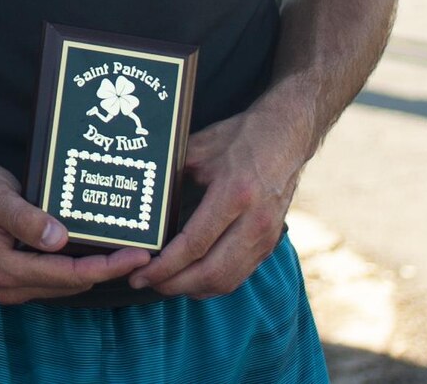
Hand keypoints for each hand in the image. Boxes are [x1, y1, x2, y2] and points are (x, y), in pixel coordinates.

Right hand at [0, 161, 148, 304]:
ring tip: (126, 247)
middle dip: (108, 268)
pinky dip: (80, 264)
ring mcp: (15, 286)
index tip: (138, 255)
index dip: (107, 267)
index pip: (69, 274)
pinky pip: (59, 276)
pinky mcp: (20, 279)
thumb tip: (58, 239)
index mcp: (6, 270)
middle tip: (143, 249)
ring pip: (69, 282)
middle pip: (74, 282)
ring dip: (96, 267)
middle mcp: (11, 286)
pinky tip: (97, 246)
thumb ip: (26, 218)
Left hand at [130, 99, 306, 298]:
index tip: (140, 272)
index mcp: (234, 195)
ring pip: (227, 280)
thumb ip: (172, 176)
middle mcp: (254, 221)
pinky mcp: (270, 243)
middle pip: (211, 272)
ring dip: (192, 289)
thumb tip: (141, 200)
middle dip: (173, 285)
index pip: (195, 244)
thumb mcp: (199, 149)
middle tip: (144, 282)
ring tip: (163, 284)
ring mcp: (266, 236)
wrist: (286, 136)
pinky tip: (190, 279)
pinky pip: (239, 275)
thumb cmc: (240, 138)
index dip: (165, 265)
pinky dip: (212, 284)